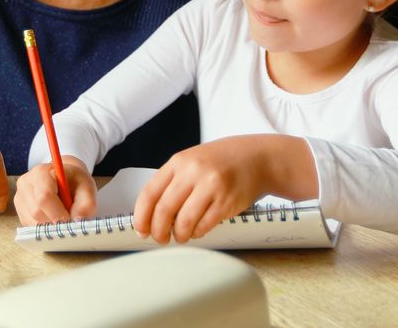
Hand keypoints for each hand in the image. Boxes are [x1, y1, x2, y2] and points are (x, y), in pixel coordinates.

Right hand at [14, 157, 96, 224]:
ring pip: (32, 222)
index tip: (70, 222)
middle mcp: (26, 184)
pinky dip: (44, 229)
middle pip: (37, 212)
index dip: (57, 213)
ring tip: (62, 219)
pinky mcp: (20, 211)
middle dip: (54, 222)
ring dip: (50, 227)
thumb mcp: (87, 187)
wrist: (63, 179)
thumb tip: (78, 220)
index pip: (44, 197)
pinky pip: (31, 227)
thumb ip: (87, 203)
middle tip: (69, 223)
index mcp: (41, 173)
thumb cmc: (74, 182)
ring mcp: (20, 198)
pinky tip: (53, 220)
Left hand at [133, 135, 316, 243]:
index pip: (149, 193)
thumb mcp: (192, 162)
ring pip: (184, 222)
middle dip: (158, 231)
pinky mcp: (227, 201)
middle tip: (160, 238)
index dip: (141, 217)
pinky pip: (204, 226)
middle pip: (164, 210)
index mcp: (178, 162)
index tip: (141, 230)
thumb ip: (172, 183)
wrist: (257, 158)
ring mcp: (211, 186)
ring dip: (179, 235)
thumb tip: (151, 216)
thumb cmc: (221, 162)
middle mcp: (193, 172)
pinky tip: (197, 230)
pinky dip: (197, 233)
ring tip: (181, 236)